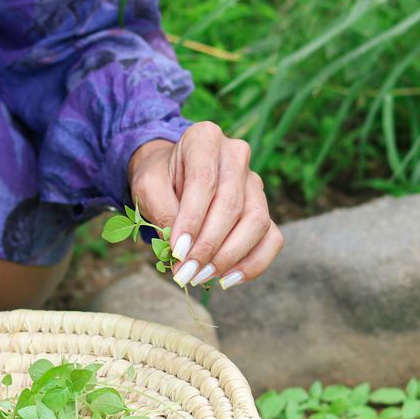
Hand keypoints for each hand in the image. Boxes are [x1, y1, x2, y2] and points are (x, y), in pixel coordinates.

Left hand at [128, 122, 282, 288]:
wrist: (172, 176)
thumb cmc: (159, 179)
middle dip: (208, 245)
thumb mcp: (147, 187)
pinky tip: (227, 279)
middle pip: (232, 204)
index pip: (204, 182)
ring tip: (202, 276)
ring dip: (229, 257)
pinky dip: (253, 264)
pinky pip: (272, 238)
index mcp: (205, 139)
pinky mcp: (264, 208)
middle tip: (186, 272)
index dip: (192, 220)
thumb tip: (182, 249)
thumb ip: (161, 210)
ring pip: (257, 222)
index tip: (177, 251)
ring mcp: (255, 183)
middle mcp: (236, 156)